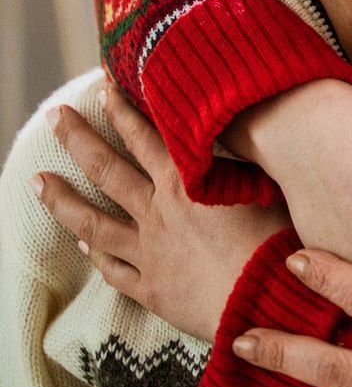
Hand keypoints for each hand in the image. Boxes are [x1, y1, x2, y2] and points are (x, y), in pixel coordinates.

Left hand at [36, 82, 291, 340]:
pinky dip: (94, 254)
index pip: (146, 136)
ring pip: (93, 222)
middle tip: (55, 116)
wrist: (267, 300)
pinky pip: (113, 269)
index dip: (124, 110)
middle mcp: (159, 212)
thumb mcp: (268, 185)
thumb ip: (242, 161)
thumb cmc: (280, 240)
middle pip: (107, 170)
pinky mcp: (152, 288)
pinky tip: (82, 245)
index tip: (103, 87)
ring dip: (61, 199)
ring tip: (37, 181)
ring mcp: (149, 251)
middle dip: (78, 139)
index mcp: (185, 183)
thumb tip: (238, 131)